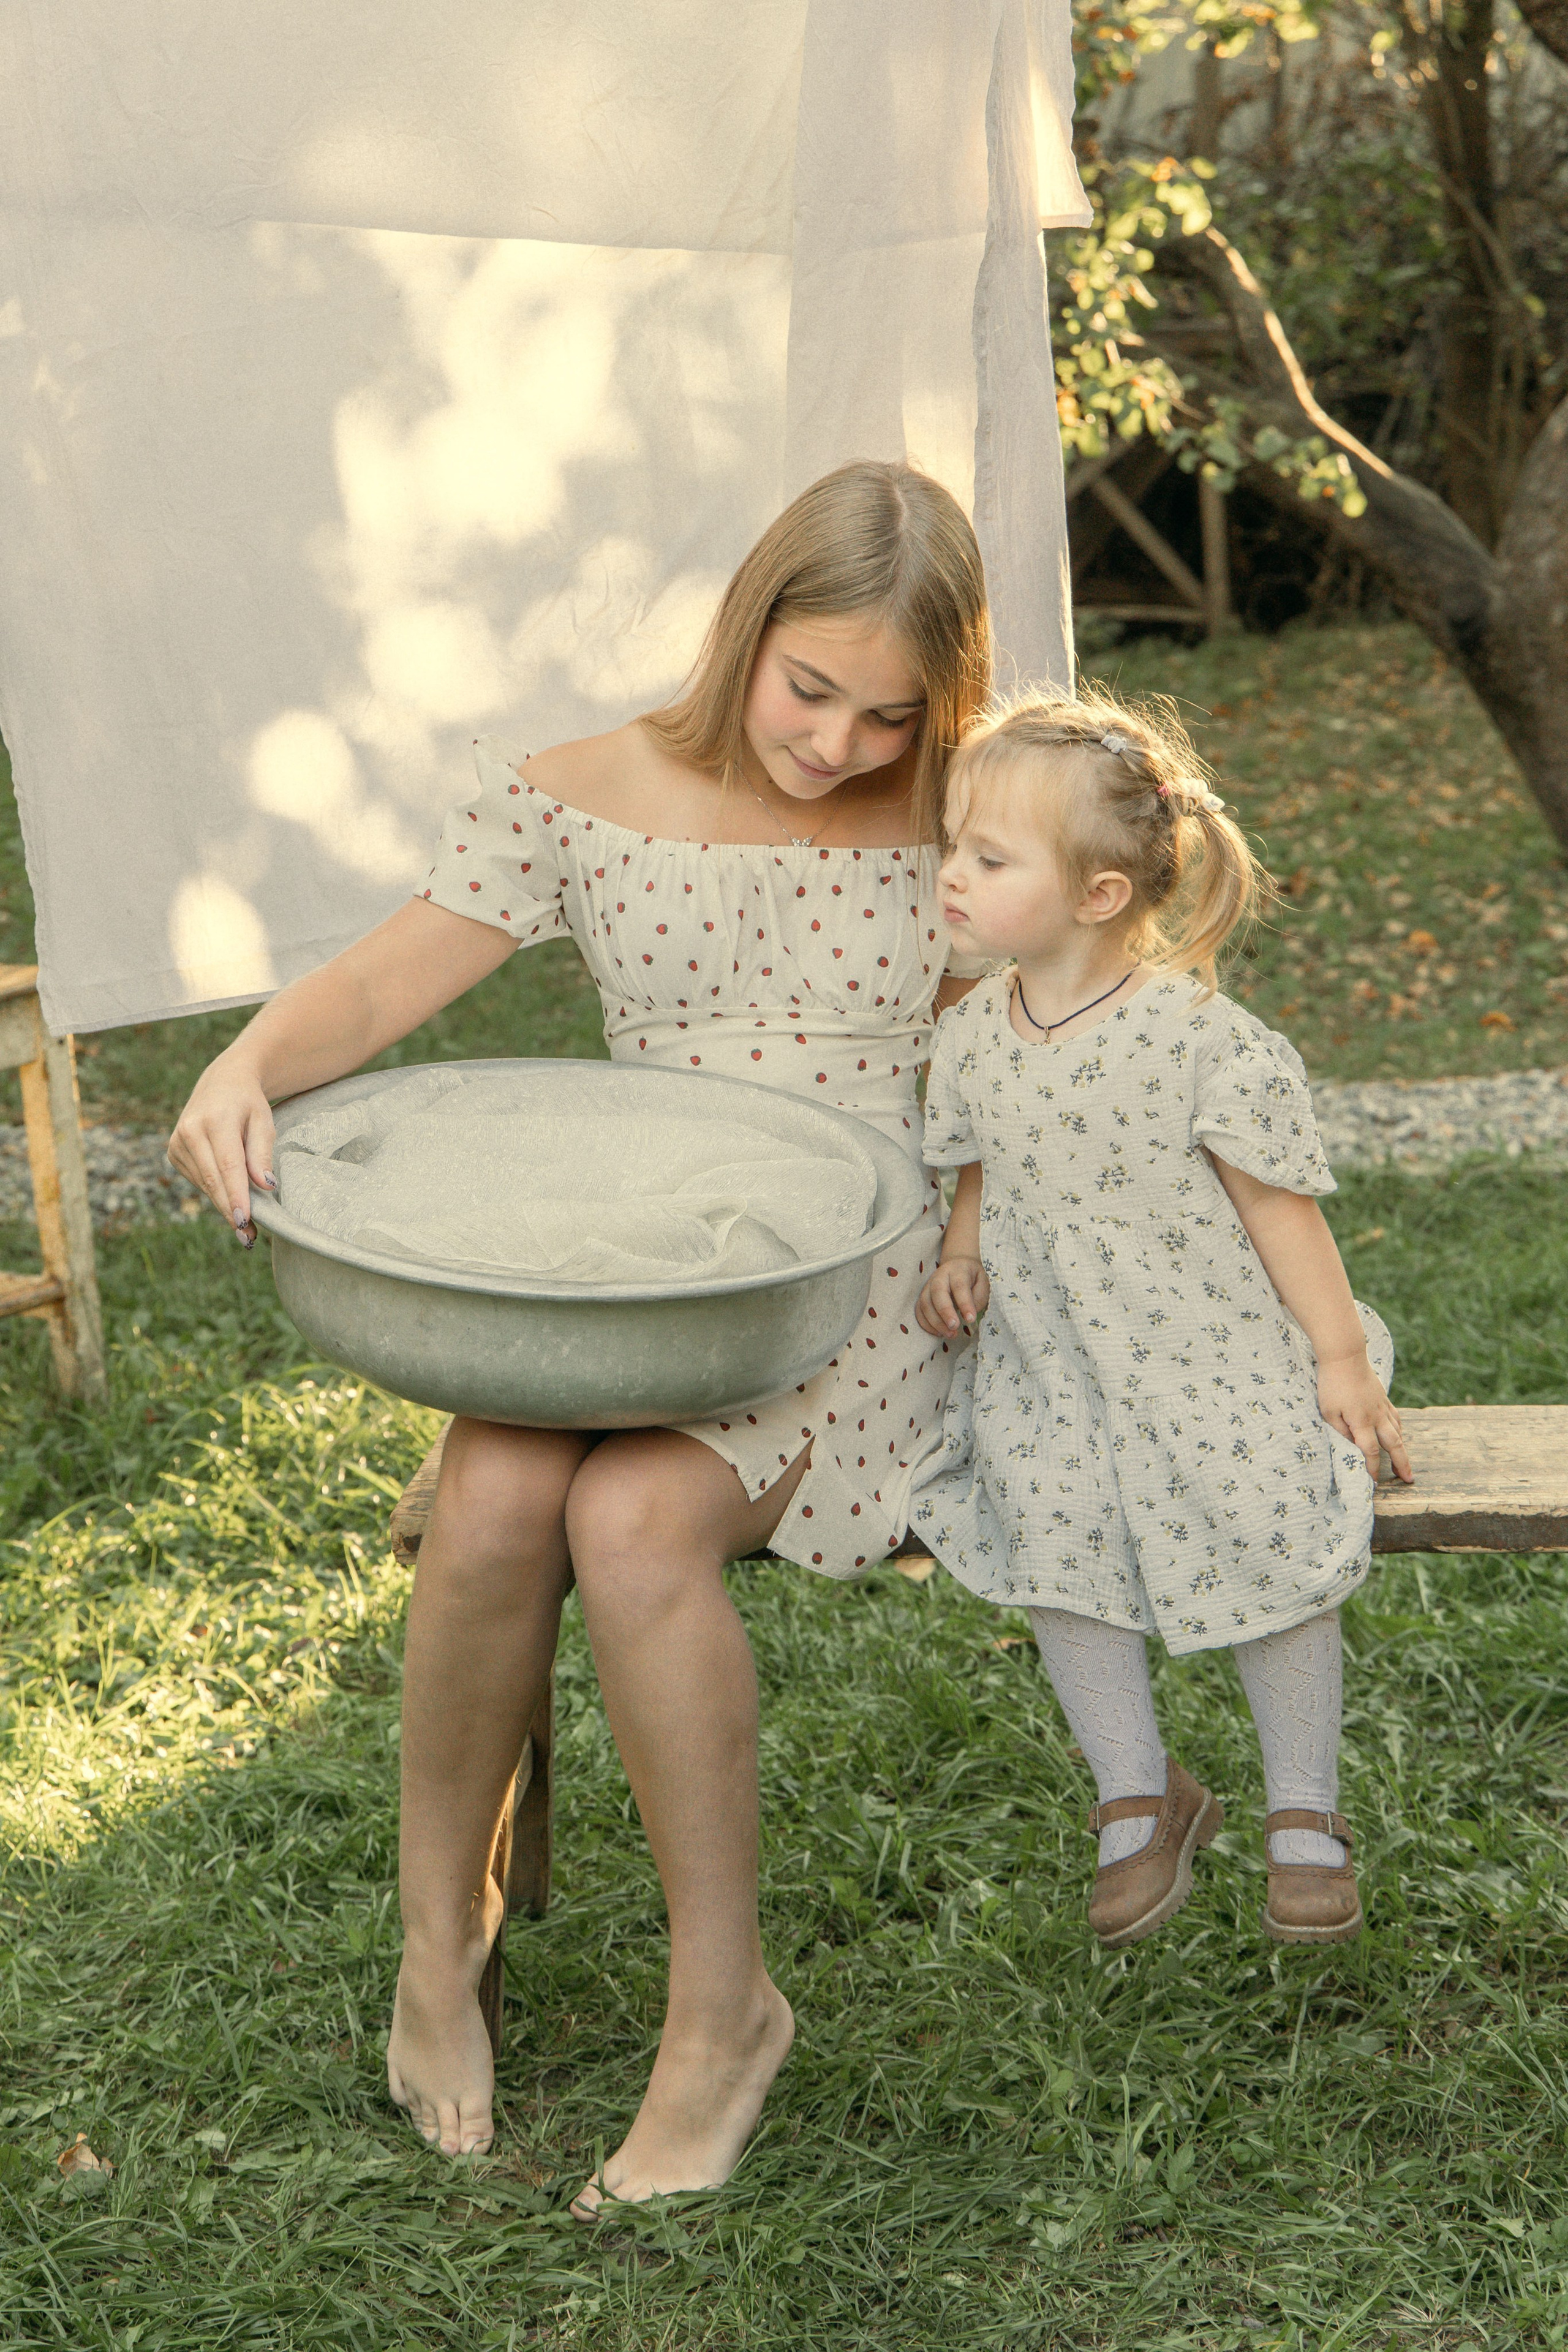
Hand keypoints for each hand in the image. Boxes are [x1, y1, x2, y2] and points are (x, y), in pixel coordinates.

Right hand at [167, 1056, 276, 1247]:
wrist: (222, 1083)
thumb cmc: (249, 1104)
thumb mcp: (264, 1121)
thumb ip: (262, 1153)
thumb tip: (265, 1186)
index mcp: (215, 1119)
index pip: (227, 1165)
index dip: (236, 1195)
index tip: (245, 1220)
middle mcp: (190, 1130)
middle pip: (213, 1179)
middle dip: (231, 1210)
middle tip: (248, 1238)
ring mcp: (177, 1142)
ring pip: (205, 1184)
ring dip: (224, 1206)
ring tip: (246, 1226)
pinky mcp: (173, 1152)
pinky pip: (198, 1180)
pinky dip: (215, 1192)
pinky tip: (231, 1196)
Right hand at [917, 1255, 989, 1339]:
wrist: (957, 1266)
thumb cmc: (972, 1278)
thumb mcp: (983, 1283)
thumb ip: (978, 1298)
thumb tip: (967, 1316)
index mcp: (958, 1270)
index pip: (959, 1286)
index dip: (964, 1303)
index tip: (970, 1319)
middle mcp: (940, 1276)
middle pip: (937, 1292)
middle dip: (945, 1312)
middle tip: (955, 1327)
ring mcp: (928, 1286)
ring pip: (925, 1303)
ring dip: (936, 1322)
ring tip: (950, 1334)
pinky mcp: (922, 1297)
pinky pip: (919, 1311)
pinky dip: (927, 1325)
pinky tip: (939, 1333)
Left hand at [1317, 1348, 1412, 1484]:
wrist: (1345, 1356)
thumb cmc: (1332, 1384)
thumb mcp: (1328, 1411)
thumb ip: (1340, 1431)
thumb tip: (1351, 1447)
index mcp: (1361, 1422)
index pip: (1371, 1452)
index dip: (1373, 1468)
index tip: (1374, 1481)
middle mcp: (1376, 1416)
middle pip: (1394, 1444)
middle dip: (1402, 1464)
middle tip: (1409, 1479)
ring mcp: (1382, 1406)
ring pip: (1397, 1431)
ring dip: (1402, 1448)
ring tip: (1404, 1463)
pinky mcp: (1382, 1397)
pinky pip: (1395, 1417)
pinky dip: (1399, 1429)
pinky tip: (1399, 1434)